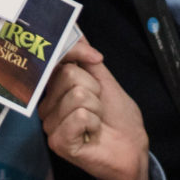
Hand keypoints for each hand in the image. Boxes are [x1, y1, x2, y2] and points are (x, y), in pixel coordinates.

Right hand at [39, 40, 150, 179]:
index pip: (54, 60)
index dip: (75, 52)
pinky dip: (95, 123)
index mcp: (55, 91)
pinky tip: (93, 135)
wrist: (132, 149)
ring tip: (97, 123)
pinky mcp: (58, 142)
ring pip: (76, 95)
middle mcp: (47, 106)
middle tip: (98, 108)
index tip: (96, 58)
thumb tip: (76, 29)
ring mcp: (50, 125)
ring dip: (97, 108)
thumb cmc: (118, 119)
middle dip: (94, 89)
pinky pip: (79, 116)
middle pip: (67, 75)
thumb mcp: (105, 81)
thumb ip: (86, 58)